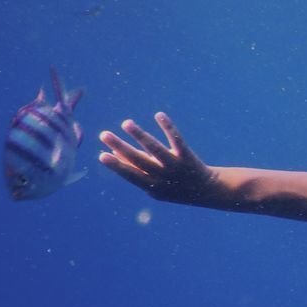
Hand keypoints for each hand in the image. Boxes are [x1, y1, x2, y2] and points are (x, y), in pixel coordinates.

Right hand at [98, 112, 219, 204]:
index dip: (117, 166)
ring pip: (155, 149)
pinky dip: (168, 127)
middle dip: (120, 147)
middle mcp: (163, 176)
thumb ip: (135, 170)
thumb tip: (114, 153)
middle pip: (139, 160)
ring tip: (126, 123)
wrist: (205, 191)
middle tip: (104, 134)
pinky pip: (176, 139)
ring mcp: (175, 165)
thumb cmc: (172, 186)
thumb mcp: (153, 184)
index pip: (131, 175)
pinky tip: (159, 115)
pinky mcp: (187, 155)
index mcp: (151, 186)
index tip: (101, 155)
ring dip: (139, 135)